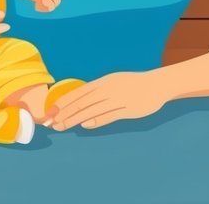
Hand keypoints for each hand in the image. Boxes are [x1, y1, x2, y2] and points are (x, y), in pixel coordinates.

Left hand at [49, 71, 169, 130]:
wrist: (157, 84)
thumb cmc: (133, 85)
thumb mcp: (114, 84)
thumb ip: (98, 95)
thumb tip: (84, 108)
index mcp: (104, 82)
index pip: (79, 92)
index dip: (64, 102)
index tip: (51, 112)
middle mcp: (109, 89)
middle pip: (83, 102)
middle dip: (65, 113)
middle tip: (52, 123)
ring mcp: (118, 99)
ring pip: (93, 109)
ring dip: (76, 118)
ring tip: (63, 126)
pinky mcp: (128, 109)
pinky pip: (110, 115)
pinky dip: (97, 120)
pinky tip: (85, 125)